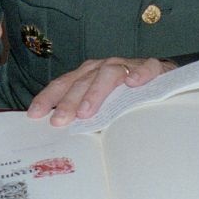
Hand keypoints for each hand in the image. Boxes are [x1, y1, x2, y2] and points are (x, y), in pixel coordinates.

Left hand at [27, 57, 174, 126]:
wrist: (165, 79)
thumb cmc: (128, 96)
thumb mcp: (103, 106)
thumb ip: (85, 115)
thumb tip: (62, 132)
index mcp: (87, 75)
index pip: (63, 84)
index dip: (48, 98)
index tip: (34, 114)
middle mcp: (102, 67)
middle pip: (82, 82)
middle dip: (69, 102)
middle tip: (59, 121)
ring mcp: (127, 65)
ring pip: (108, 74)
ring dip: (96, 92)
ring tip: (87, 111)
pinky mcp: (153, 67)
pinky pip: (146, 67)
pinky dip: (139, 73)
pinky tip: (133, 83)